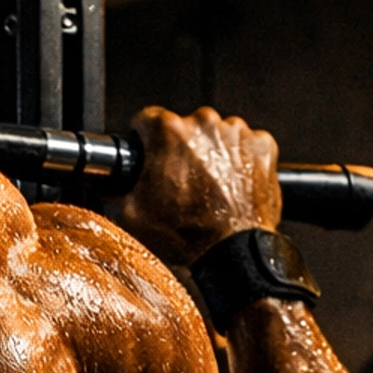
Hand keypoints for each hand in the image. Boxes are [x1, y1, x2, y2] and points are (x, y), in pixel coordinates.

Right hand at [116, 105, 281, 266]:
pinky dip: (239, 161)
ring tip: (207, 188)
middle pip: (184, 127)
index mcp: (168, 131)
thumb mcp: (131, 215)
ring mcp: (237, 133)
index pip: (146, 120)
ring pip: (216, 135)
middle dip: (179, 150)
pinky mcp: (262, 146)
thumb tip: (110, 184)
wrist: (231, 252)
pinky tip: (231, 186)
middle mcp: (204, 123)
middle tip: (178, 182)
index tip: (147, 153)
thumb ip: (117, 190)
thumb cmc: (186, 234)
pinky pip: (246, 146)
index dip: (143, 139)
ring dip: (210, 154)